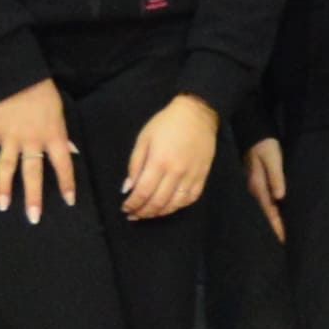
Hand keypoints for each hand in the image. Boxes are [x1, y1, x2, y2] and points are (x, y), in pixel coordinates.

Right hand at [0, 82, 79, 221]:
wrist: (18, 72)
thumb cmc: (43, 92)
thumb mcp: (59, 112)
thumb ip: (62, 134)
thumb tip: (69, 152)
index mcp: (52, 135)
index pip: (62, 164)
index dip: (67, 183)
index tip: (69, 201)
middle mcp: (31, 140)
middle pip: (32, 172)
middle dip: (33, 196)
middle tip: (33, 217)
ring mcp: (9, 136)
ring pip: (6, 166)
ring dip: (3, 187)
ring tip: (2, 205)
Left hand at [122, 96, 222, 222]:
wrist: (197, 114)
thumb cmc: (166, 123)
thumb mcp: (144, 139)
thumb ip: (135, 165)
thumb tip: (128, 188)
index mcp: (159, 161)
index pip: (143, 192)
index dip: (133, 204)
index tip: (125, 208)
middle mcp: (176, 172)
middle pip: (158, 202)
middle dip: (143, 212)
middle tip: (133, 214)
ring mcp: (191, 176)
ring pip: (174, 205)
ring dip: (159, 213)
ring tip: (148, 213)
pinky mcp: (202, 176)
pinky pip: (190, 199)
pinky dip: (177, 207)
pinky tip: (167, 207)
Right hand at [247, 135, 289, 233]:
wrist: (254, 133)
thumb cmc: (265, 146)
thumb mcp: (272, 159)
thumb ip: (276, 177)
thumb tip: (280, 197)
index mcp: (259, 186)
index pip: (270, 211)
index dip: (277, 226)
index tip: (283, 240)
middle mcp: (256, 190)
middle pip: (267, 213)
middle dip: (275, 228)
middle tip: (284, 243)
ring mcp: (256, 187)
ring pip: (266, 208)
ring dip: (274, 220)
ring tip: (282, 233)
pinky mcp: (258, 182)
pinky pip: (266, 201)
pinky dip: (272, 210)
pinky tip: (278, 213)